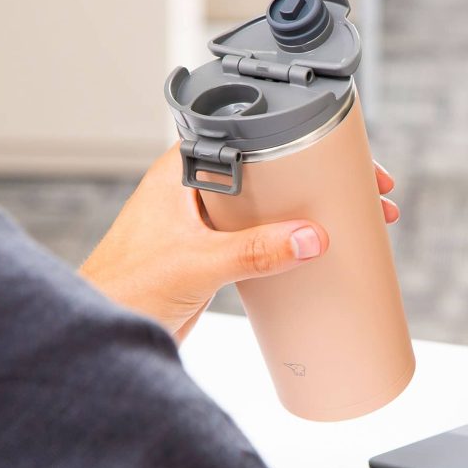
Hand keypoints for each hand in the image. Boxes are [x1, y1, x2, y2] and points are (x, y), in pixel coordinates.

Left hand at [79, 144, 399, 343]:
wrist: (101, 328)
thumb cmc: (122, 287)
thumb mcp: (196, 264)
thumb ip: (252, 253)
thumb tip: (308, 238)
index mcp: (183, 172)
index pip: (250, 139)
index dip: (298, 142)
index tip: (340, 154)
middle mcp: (196, 192)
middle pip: (268, 172)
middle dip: (316, 178)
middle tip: (366, 188)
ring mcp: (204, 225)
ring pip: (267, 207)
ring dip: (306, 212)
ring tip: (355, 218)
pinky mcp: (211, 257)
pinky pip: (260, 241)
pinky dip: (288, 243)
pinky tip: (314, 253)